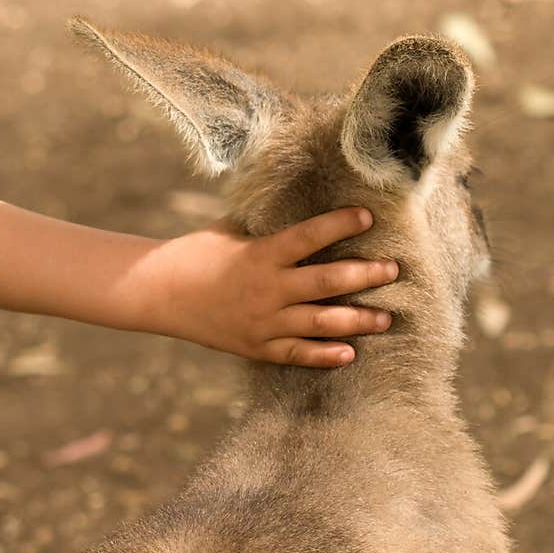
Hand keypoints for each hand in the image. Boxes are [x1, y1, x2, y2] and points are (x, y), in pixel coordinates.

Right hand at [133, 207, 397, 366]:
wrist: (159, 293)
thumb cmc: (197, 252)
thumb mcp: (231, 230)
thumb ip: (266, 223)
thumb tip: (297, 197)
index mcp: (260, 254)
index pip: (308, 237)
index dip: (339, 225)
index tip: (368, 217)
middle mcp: (267, 289)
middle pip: (326, 282)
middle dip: (364, 275)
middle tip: (394, 270)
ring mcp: (263, 322)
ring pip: (320, 322)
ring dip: (358, 320)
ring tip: (386, 318)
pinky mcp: (256, 347)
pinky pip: (297, 354)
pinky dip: (324, 355)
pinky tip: (350, 354)